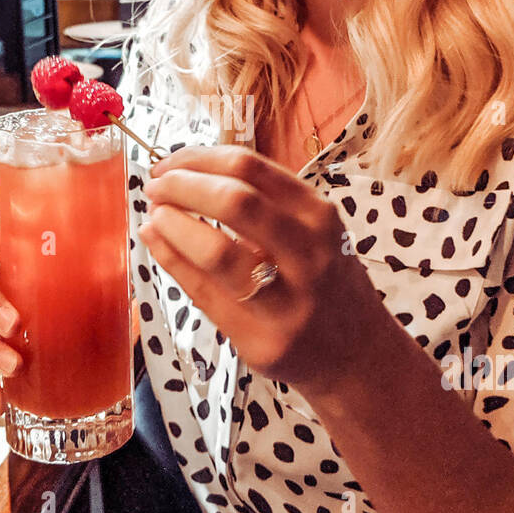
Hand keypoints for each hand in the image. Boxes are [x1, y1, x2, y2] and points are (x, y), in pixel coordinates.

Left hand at [140, 145, 375, 398]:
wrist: (359, 353)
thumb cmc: (323, 280)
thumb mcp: (312, 231)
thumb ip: (262, 203)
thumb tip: (185, 173)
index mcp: (318, 215)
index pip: (249, 167)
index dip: (197, 159)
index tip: (169, 164)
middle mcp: (309, 254)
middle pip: (233, 202)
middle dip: (181, 187)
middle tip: (155, 187)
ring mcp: (288, 301)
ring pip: (216, 252)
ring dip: (173, 227)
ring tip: (154, 217)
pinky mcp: (262, 339)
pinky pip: (204, 294)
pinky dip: (171, 261)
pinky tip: (156, 243)